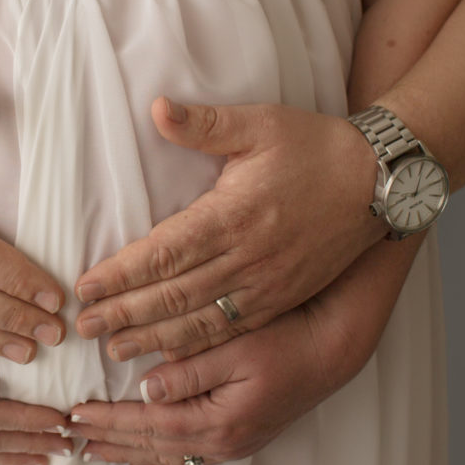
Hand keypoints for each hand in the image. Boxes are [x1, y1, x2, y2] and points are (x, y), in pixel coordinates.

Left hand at [69, 238, 418, 464]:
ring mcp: (232, 444)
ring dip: (127, 453)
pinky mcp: (239, 437)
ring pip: (167, 455)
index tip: (75, 414)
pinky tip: (142, 456)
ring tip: (94, 452)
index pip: (148, 424)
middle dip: (108, 441)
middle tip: (70, 438)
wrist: (332, 353)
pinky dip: (157, 455)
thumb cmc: (286, 343)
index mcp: (218, 420)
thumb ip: (189, 372)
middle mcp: (223, 441)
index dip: (109, 420)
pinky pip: (186, 454)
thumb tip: (146, 387)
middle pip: (151, 446)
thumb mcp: (236, 349)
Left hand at [74, 99, 385, 361]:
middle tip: (83, 326)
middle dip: (124, 313)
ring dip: (152, 337)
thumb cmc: (316, 147)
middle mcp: (247, 258)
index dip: (121, 274)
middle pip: (173, 294)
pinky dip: (197, 346)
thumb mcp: (261, 123)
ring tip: (114, 350)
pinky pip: (232, 330)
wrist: (380, 182)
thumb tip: (156, 108)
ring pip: (199, 320)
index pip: (163, 252)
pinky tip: (169, 356)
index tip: (85, 286)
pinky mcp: (281, 299)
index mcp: (233, 215)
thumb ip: (205, 123)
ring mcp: (266, 285)